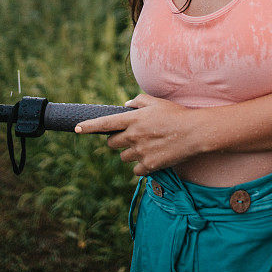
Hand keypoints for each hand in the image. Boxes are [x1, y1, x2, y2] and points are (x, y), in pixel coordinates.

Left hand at [74, 92, 202, 175]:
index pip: (105, 123)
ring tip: (148, 145)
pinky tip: (153, 156)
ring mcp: (140, 152)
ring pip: (123, 157)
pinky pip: (135, 170)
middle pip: (111, 143)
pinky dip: (141, 165)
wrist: (194, 133)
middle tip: (131, 137)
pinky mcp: (148, 166)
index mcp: (133, 119)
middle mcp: (133, 136)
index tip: (76, 128)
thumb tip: (127, 105)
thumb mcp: (157, 102)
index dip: (88, 126)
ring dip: (130, 153)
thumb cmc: (176, 114)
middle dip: (117, 140)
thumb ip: (139, 101)